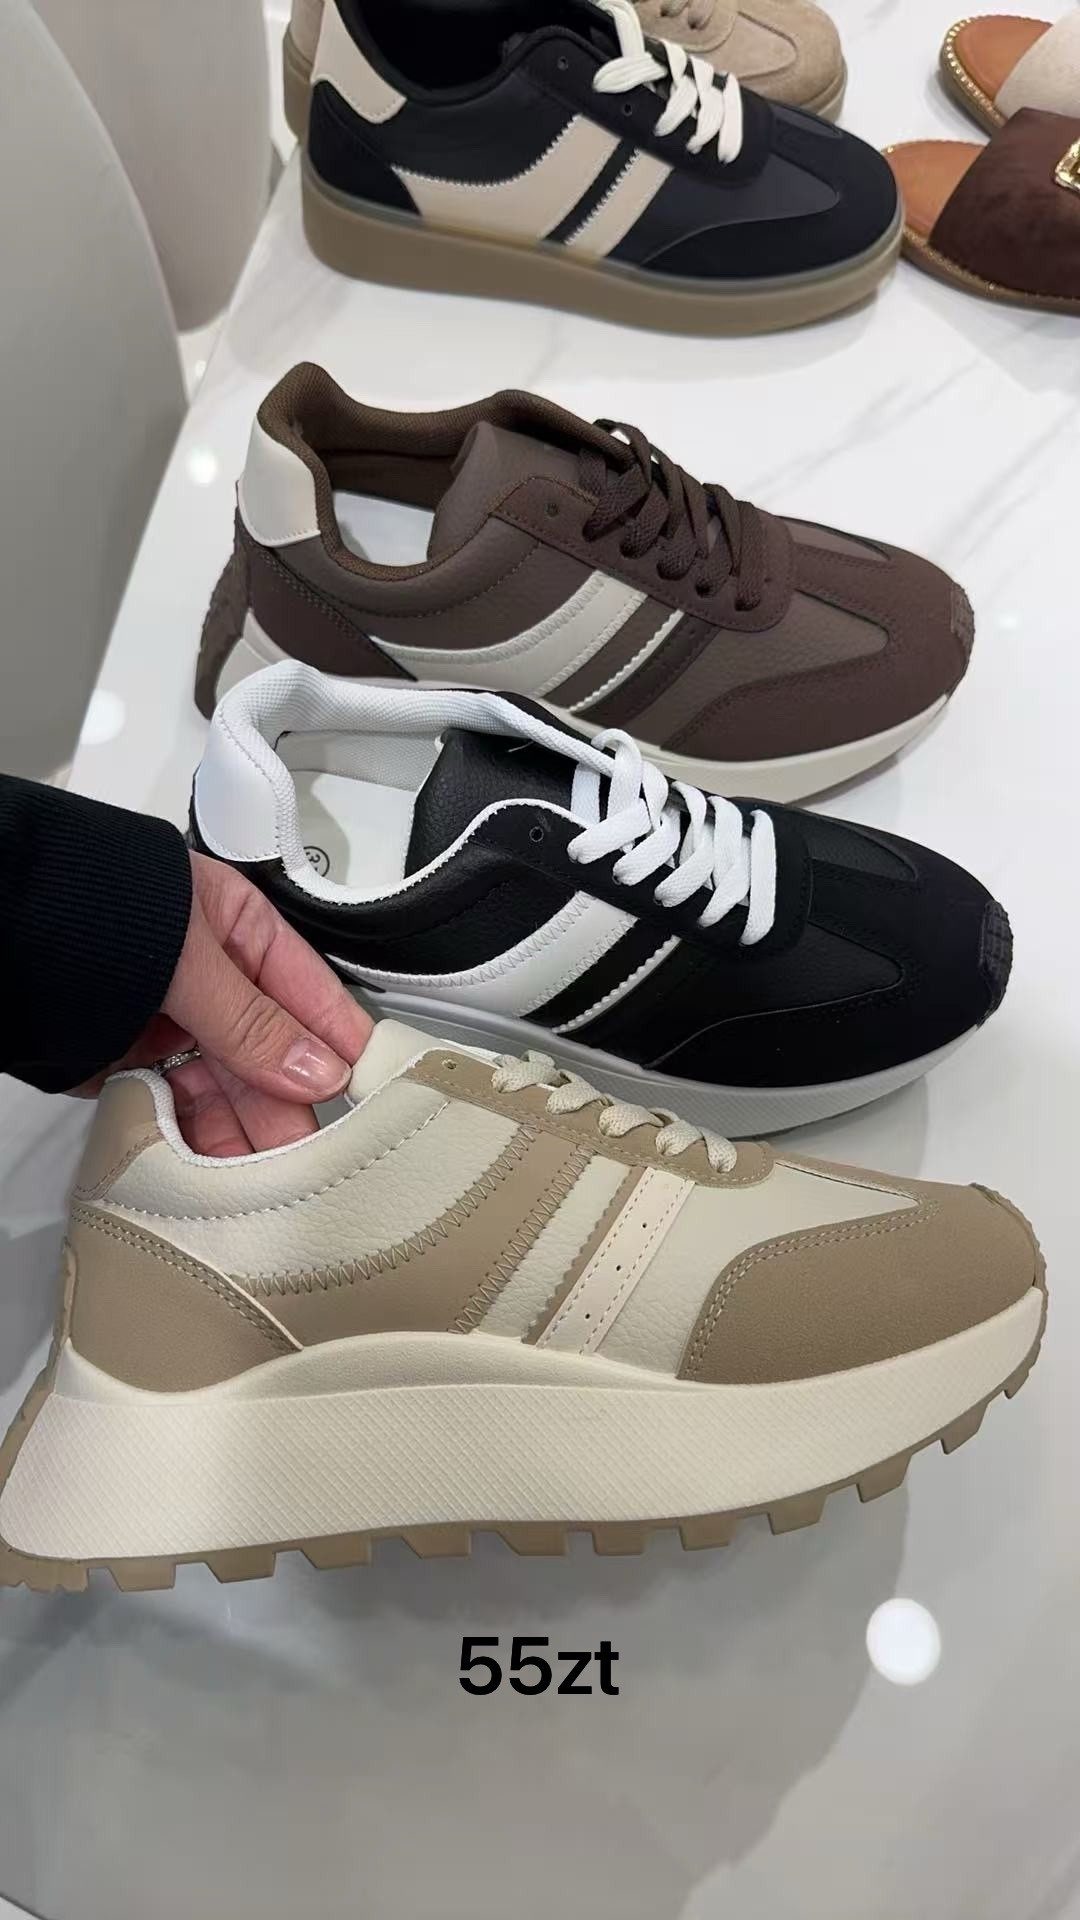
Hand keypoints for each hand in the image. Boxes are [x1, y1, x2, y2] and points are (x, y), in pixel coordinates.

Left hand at [87, 852, 370, 1154]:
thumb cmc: (87, 904)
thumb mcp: (186, 956)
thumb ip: (251, 1018)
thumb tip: (317, 1068)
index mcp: (238, 931)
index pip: (312, 995)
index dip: (343, 1044)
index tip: (380, 1094)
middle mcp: (211, 982)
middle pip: (271, 1057)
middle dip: (292, 1107)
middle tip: (320, 1160)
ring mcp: (172, 1026)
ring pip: (226, 1093)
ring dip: (246, 1136)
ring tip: (268, 1181)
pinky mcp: (132, 1066)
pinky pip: (177, 1114)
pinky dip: (196, 1144)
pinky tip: (213, 1170)